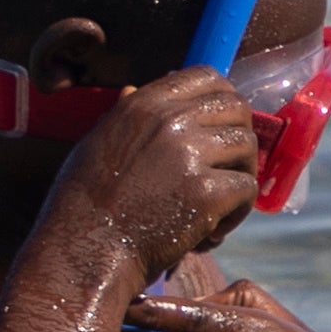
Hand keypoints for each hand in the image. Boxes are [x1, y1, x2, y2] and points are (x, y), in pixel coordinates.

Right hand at [46, 70, 269, 276]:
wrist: (84, 254)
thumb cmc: (83, 207)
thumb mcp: (96, 144)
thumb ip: (125, 116)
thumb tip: (134, 90)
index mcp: (143, 105)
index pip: (206, 77)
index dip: (223, 100)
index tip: (221, 128)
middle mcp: (170, 121)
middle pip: (236, 108)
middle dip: (237, 140)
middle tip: (225, 172)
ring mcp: (190, 154)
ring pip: (247, 148)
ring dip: (239, 178)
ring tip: (215, 208)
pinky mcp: (207, 193)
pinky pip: (247, 190)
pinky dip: (236, 214)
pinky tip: (210, 232)